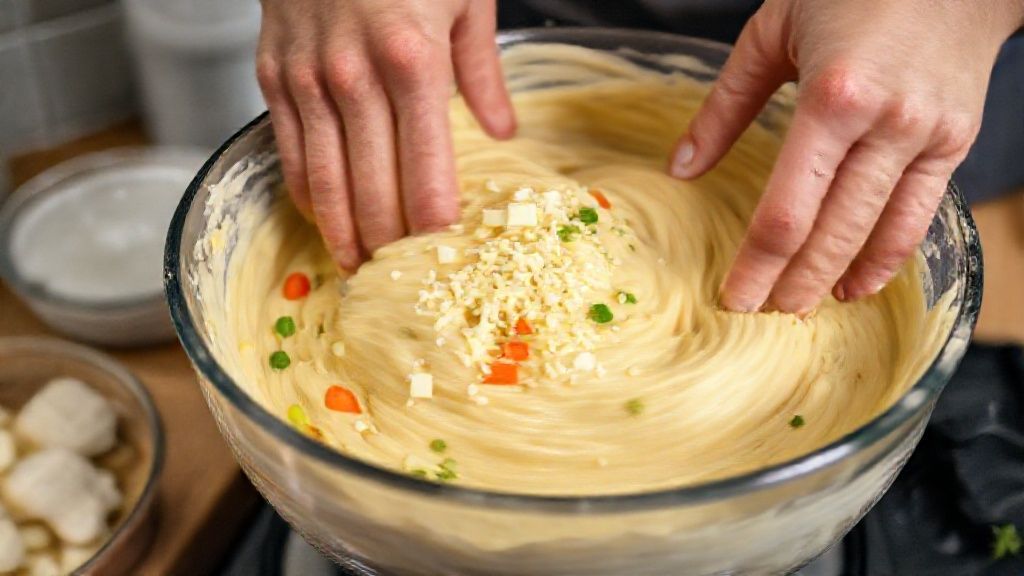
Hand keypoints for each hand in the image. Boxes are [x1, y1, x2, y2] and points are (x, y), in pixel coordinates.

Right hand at [256, 0, 514, 269]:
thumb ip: (482, 71)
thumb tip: (502, 131)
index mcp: (412, 63)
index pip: (426, 174)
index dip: (434, 226)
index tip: (445, 257)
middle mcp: (355, 80)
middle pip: (373, 192)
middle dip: (388, 245)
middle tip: (401, 280)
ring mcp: (307, 81)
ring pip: (325, 183)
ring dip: (342, 234)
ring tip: (358, 268)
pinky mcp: (274, 76)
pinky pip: (290, 152)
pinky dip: (307, 194)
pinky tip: (323, 218)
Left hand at [670, 0, 1023, 313]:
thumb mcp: (772, 33)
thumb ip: (724, 106)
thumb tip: (681, 168)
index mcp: (832, 97)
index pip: (786, 210)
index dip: (757, 264)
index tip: (734, 297)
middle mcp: (884, 124)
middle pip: (830, 232)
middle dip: (791, 283)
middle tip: (760, 313)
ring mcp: (926, 136)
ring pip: (877, 232)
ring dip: (836, 279)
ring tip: (802, 308)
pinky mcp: (954, 141)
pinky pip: (918, 215)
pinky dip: (887, 257)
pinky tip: (858, 282)